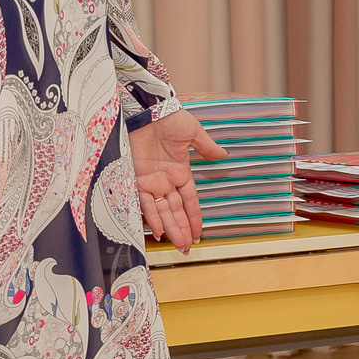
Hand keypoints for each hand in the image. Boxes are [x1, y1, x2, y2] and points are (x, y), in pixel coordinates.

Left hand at [131, 108, 224, 251]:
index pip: (189, 200)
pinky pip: (145, 203)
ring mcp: (151, 181)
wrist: (144, 110)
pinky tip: (159, 231)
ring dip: (170, 228)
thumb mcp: (192, 131)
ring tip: (177, 245)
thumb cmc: (168, 117)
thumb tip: (222, 154)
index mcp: (180, 171)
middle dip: (183, 229)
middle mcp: (165, 180)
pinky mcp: (136, 179)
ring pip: (163, 212)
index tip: (200, 232)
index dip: (195, 216)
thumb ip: (206, 146)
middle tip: (188, 247)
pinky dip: (152, 217)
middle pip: (176, 211)